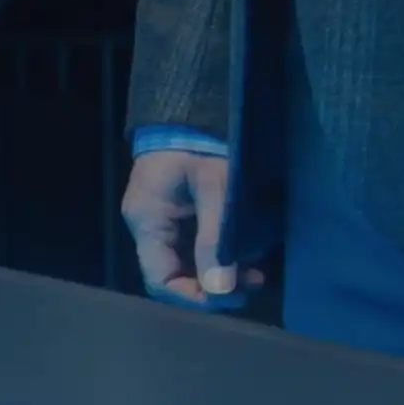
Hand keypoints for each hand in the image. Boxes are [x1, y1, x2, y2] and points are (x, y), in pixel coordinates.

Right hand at [121, 148, 266, 306]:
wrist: (194, 108)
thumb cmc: (203, 144)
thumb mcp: (216, 191)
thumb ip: (216, 242)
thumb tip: (222, 290)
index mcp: (147, 221)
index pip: (160, 280)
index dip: (195, 297)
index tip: (233, 297)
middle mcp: (148, 225)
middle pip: (174, 274)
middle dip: (214, 285)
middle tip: (254, 281)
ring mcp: (161, 217)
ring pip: (187, 261)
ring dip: (220, 271)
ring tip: (256, 268)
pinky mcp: (177, 210)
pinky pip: (193, 244)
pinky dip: (218, 253)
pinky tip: (244, 251)